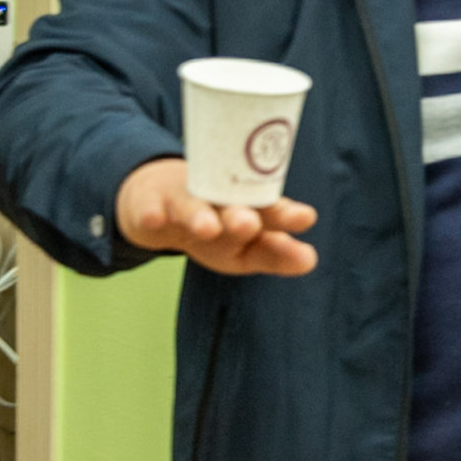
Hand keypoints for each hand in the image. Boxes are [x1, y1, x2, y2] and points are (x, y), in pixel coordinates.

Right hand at [115, 157, 317, 277]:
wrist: (161, 200)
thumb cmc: (218, 227)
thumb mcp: (246, 248)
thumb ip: (277, 254)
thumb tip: (310, 260)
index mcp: (248, 210)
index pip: (272, 211)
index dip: (287, 216)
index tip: (305, 218)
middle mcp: (219, 201)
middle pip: (232, 206)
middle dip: (241, 216)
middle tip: (249, 224)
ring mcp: (184, 199)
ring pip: (193, 206)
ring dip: (199, 216)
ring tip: (207, 228)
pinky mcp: (151, 203)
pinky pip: (150, 209)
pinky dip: (151, 214)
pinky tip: (154, 219)